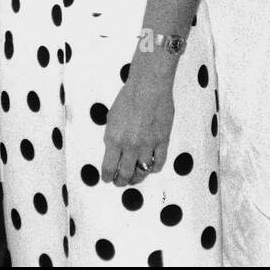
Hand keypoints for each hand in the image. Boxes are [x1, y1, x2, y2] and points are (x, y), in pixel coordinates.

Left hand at [101, 67, 175, 186]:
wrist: (149, 86)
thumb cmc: (129, 97)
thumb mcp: (111, 118)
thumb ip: (112, 138)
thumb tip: (114, 152)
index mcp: (114, 140)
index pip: (109, 168)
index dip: (107, 177)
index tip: (108, 179)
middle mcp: (130, 146)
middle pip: (125, 175)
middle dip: (121, 181)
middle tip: (120, 182)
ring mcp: (148, 145)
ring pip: (142, 172)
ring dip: (137, 178)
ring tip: (135, 178)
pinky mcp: (162, 141)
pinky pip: (159, 163)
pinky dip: (154, 168)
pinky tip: (151, 168)